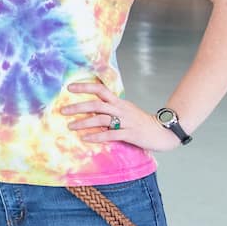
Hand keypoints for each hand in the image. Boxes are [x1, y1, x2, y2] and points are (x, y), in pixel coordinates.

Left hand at [60, 81, 180, 151]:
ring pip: (101, 119)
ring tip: (70, 126)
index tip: (69, 88)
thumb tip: (93, 106)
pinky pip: (110, 134)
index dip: (85, 87)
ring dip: (83, 122)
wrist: (163, 132)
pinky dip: (97, 135)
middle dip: (78, 107)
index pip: (100, 89)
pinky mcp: (130, 134)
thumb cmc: (141, 122)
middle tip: (63, 110)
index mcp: (119, 102)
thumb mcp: (126, 110)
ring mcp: (126, 121)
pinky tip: (86, 138)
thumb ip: (112, 107)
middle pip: (96, 104)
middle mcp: (121, 109)